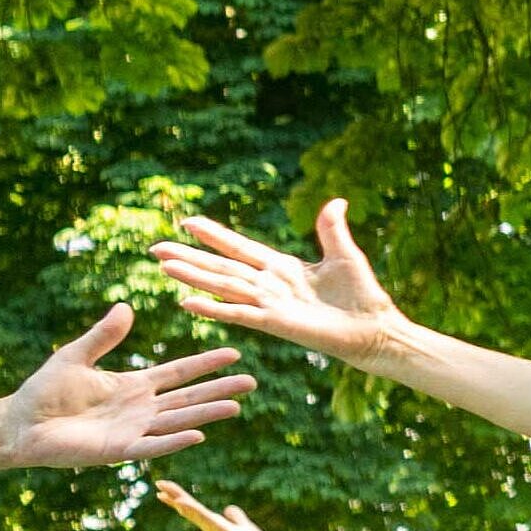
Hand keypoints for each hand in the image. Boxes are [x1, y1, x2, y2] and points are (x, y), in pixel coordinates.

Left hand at [0, 306, 258, 467]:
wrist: (18, 424)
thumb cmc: (43, 392)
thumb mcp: (75, 356)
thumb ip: (103, 336)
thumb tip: (126, 307)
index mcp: (132, 386)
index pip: (178, 373)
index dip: (205, 363)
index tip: (234, 353)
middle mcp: (139, 409)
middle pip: (188, 397)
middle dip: (219, 389)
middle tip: (252, 381)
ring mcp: (131, 431)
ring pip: (178, 420)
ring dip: (206, 414)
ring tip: (236, 406)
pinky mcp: (117, 450)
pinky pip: (151, 446)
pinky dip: (174, 441)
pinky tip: (198, 434)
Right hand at [154, 203, 425, 368]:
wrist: (376, 329)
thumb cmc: (363, 295)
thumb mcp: (345, 254)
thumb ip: (331, 230)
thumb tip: (336, 201)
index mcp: (281, 268)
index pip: (240, 248)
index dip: (214, 236)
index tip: (187, 222)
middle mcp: (269, 286)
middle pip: (221, 267)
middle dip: (189, 257)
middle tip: (154, 248)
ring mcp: (270, 305)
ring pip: (223, 287)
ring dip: (193, 277)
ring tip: (163, 266)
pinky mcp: (276, 323)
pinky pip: (239, 314)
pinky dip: (214, 309)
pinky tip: (188, 302)